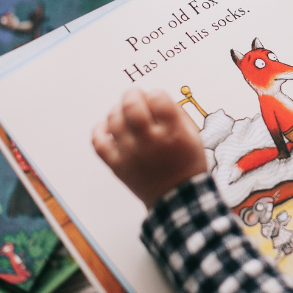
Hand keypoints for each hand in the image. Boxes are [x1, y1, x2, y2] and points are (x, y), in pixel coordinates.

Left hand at [92, 88, 206, 208]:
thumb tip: (153, 97)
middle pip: (131, 105)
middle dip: (133, 95)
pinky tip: (108, 127)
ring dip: (118, 109)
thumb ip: (175, 113)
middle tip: (136, 97)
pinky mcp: (117, 165)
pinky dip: (100, 130)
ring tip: (125, 113)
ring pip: (113, 120)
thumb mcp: (193, 135)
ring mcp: (131, 154)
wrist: (178, 198)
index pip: (157, 98)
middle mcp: (150, 141)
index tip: (157, 99)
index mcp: (173, 133)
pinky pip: (98, 142)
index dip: (156, 94)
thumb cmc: (187, 164)